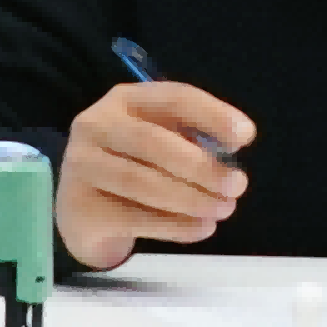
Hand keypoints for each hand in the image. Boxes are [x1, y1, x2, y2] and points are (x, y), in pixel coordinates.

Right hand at [56, 78, 253, 271]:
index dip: (213, 115)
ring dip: (191, 199)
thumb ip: (192, 138)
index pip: (174, 98)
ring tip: (224, 209)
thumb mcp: (159, 138)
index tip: (246, 136)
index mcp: (126, 99)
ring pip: (142, 183)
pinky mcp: (79, 208)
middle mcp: (97, 126)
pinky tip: (202, 228)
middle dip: (202, 166)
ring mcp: (82, 166)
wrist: (81, 209)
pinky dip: (175, 226)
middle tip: (237, 185)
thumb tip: (233, 148)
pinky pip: (133, 218)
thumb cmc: (132, 163)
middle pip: (154, 142)